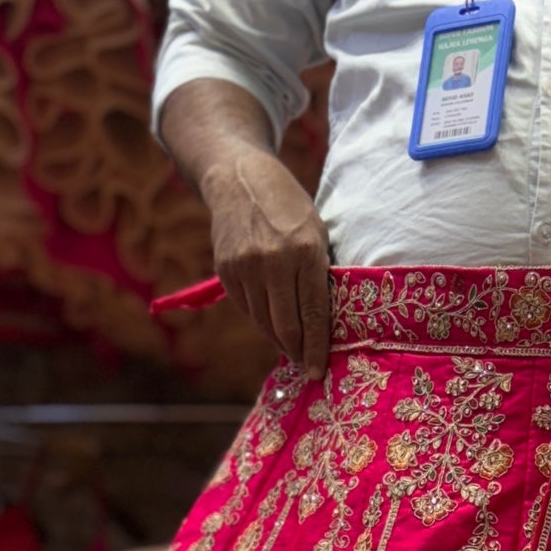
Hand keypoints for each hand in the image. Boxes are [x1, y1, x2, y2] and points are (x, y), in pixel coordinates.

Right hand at [203, 142, 332, 379]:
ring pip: (264, 322)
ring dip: (278, 339)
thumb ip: (319, 273)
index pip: (313, 314)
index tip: (317, 372)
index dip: (316, 348)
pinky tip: (270, 322)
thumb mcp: (315, 232)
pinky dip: (260, 320)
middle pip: (286, 325)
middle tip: (305, 365)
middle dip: (297, 351)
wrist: (239, 178)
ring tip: (290, 347)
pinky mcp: (226, 269)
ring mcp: (246, 267)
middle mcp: (273, 262)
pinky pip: (247, 308)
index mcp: (305, 252)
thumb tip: (324, 320)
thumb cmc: (289, 207)